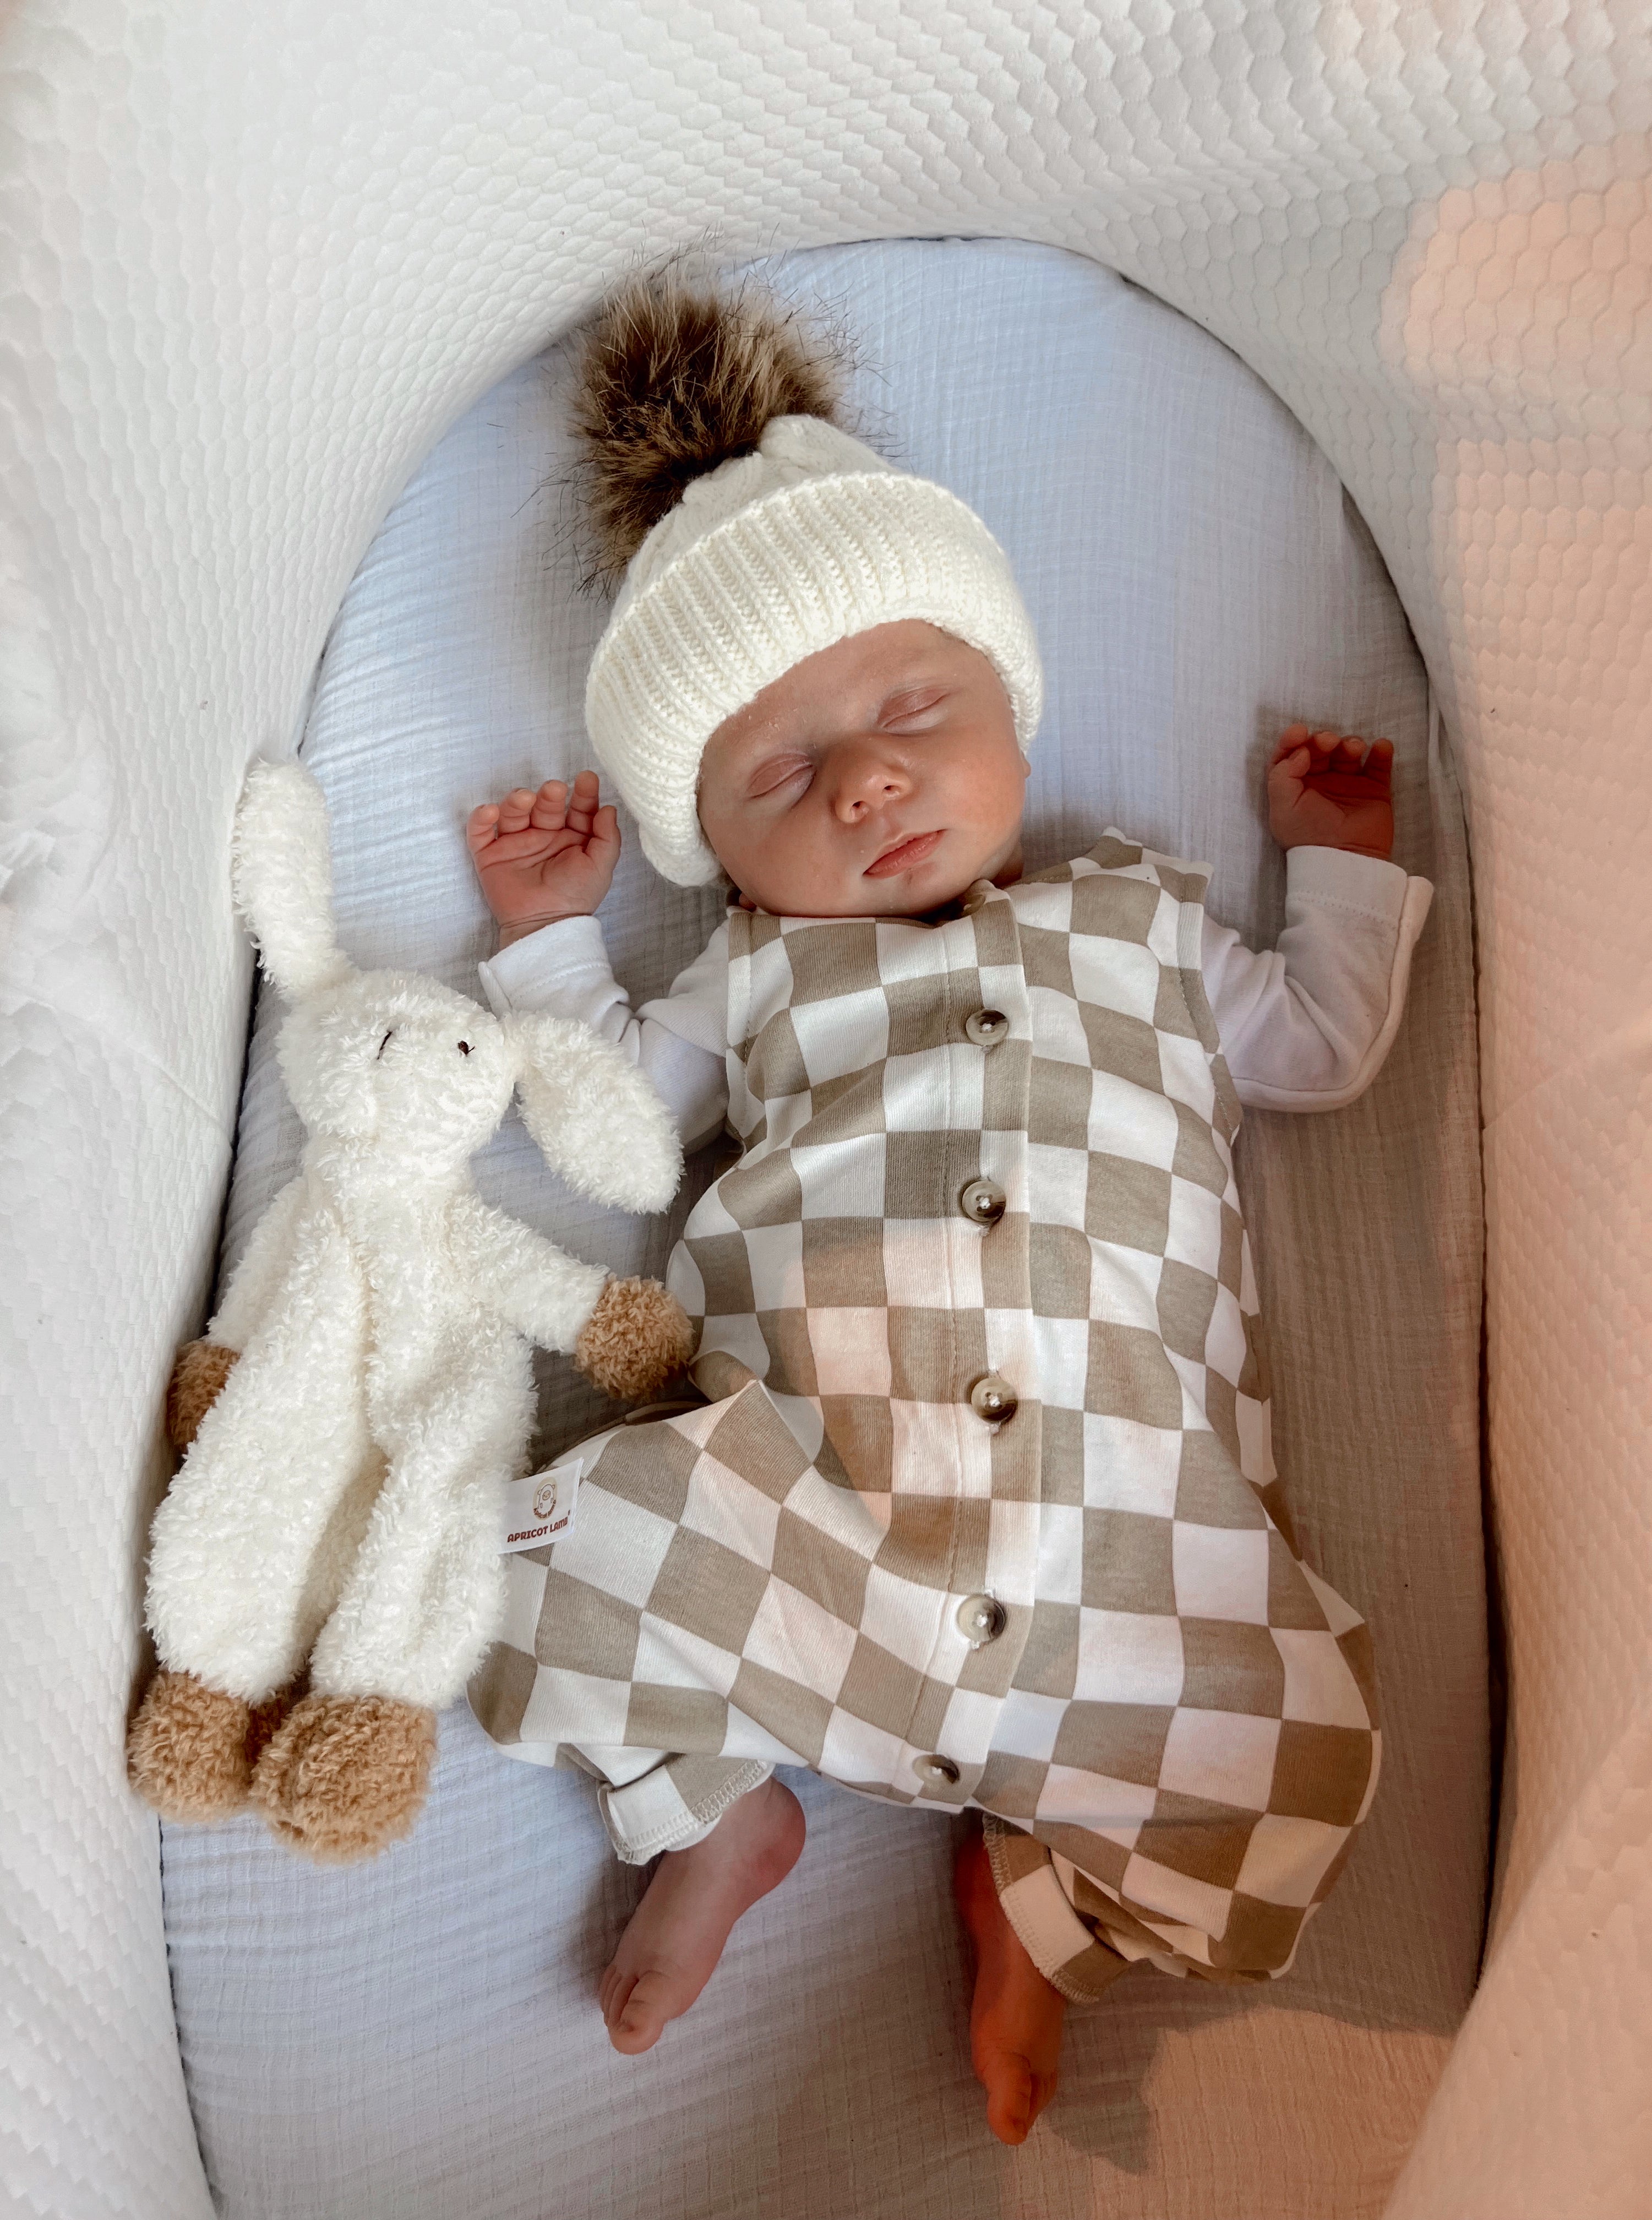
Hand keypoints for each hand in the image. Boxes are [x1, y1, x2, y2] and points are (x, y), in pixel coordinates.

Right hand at [467, 771, 620, 943]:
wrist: (545, 925)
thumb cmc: (576, 898)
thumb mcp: (600, 867)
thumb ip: (607, 837)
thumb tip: (608, 808)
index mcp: (571, 837)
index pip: (577, 808)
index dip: (583, 793)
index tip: (587, 779)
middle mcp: (543, 835)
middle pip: (545, 806)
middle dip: (549, 795)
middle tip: (554, 789)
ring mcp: (516, 844)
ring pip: (513, 812)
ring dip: (516, 801)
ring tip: (525, 799)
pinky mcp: (490, 855)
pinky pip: (480, 832)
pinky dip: (481, 819)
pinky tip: (491, 812)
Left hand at [1267, 726, 1393, 859]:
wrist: (1345, 860)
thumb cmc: (1309, 836)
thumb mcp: (1283, 808)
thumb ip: (1282, 775)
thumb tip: (1299, 752)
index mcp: (1296, 787)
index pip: (1291, 756)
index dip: (1292, 740)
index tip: (1300, 731)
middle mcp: (1322, 783)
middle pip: (1320, 749)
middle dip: (1322, 739)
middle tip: (1328, 742)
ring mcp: (1349, 785)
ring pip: (1348, 753)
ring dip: (1350, 743)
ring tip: (1352, 749)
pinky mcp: (1375, 790)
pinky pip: (1379, 764)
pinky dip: (1381, 751)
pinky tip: (1380, 747)